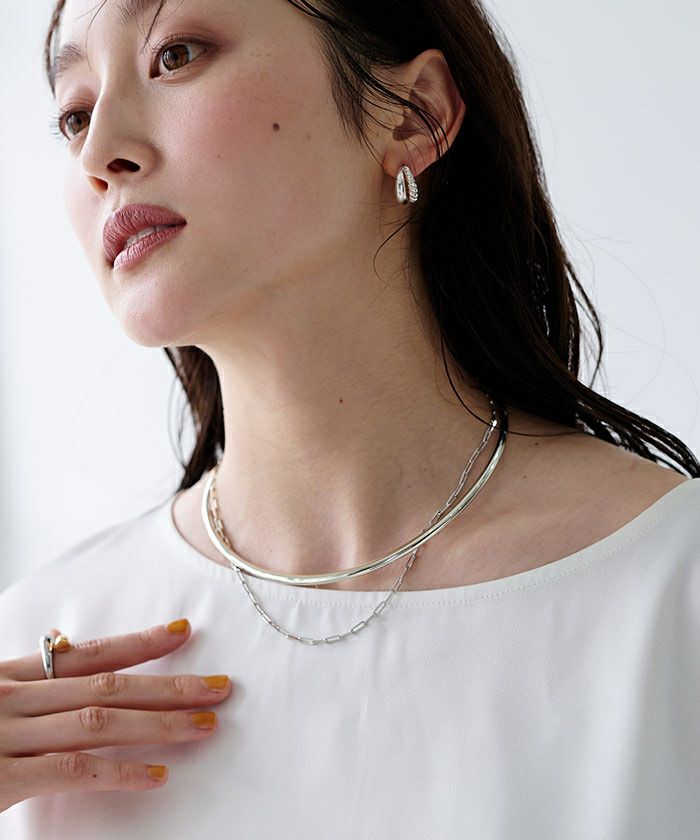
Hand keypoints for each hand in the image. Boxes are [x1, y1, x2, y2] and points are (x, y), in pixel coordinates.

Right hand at [0, 619, 232, 812]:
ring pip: (99, 723)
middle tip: (218, 686)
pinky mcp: (4, 778)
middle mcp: (16, 698)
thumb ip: (30, 676)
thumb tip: (64, 640)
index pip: (89, 654)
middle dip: (169, 686)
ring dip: (159, 723)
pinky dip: (119, 771)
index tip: (183, 632)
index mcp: (13, 676)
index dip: (140, 644)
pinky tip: (158, 774)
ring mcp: (9, 736)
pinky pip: (72, 770)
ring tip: (204, 724)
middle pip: (107, 686)